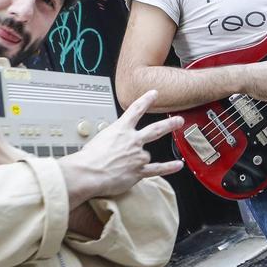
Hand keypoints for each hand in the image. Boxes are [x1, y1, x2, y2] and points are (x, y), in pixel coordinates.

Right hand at [58, 90, 184, 208]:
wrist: (87, 173)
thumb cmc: (88, 158)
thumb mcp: (97, 139)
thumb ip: (110, 140)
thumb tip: (111, 145)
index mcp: (120, 129)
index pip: (135, 110)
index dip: (146, 100)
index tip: (154, 93)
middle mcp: (132, 140)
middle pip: (155, 129)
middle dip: (169, 124)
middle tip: (179, 120)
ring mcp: (137, 156)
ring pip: (146, 155)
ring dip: (139, 160)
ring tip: (134, 164)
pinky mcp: (138, 171)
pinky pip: (157, 169)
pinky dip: (168, 167)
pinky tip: (177, 165)